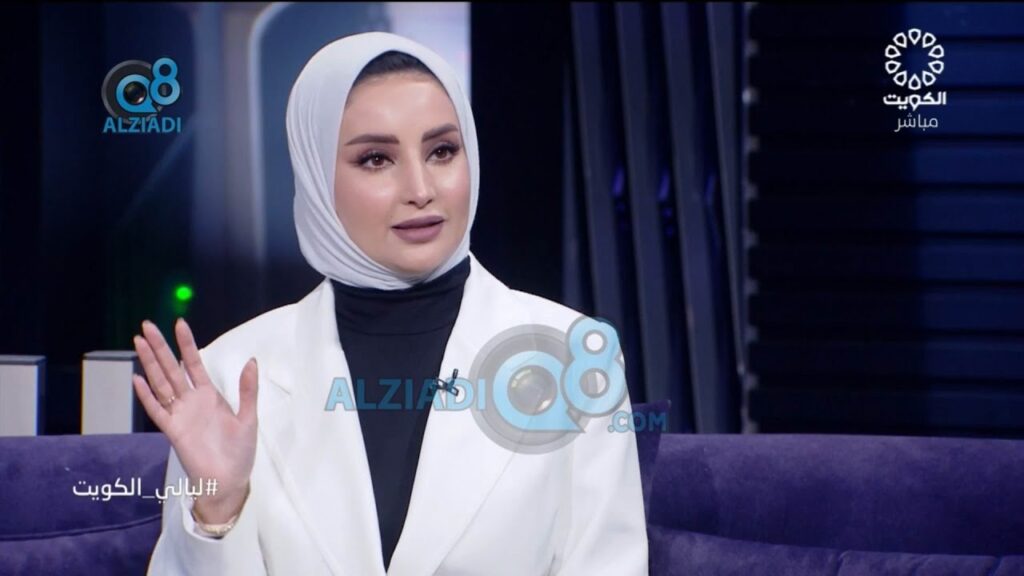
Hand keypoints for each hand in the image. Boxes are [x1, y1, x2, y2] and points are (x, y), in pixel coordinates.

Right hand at [132, 318, 257, 522]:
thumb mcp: (249, 417)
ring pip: (160, 383)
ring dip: (149, 363)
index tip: (179, 323)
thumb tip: (252, 361)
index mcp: (210, 395)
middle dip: (160, 347)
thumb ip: (248, 390)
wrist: (229, 481)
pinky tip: (137, 378)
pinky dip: (146, 395)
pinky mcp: (172, 431)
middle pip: (171, 368)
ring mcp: (180, 415)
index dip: (186, 344)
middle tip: (147, 325)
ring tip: (138, 342)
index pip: (194, 363)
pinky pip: (156, 410)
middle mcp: (191, 401)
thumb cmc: (240, 452)